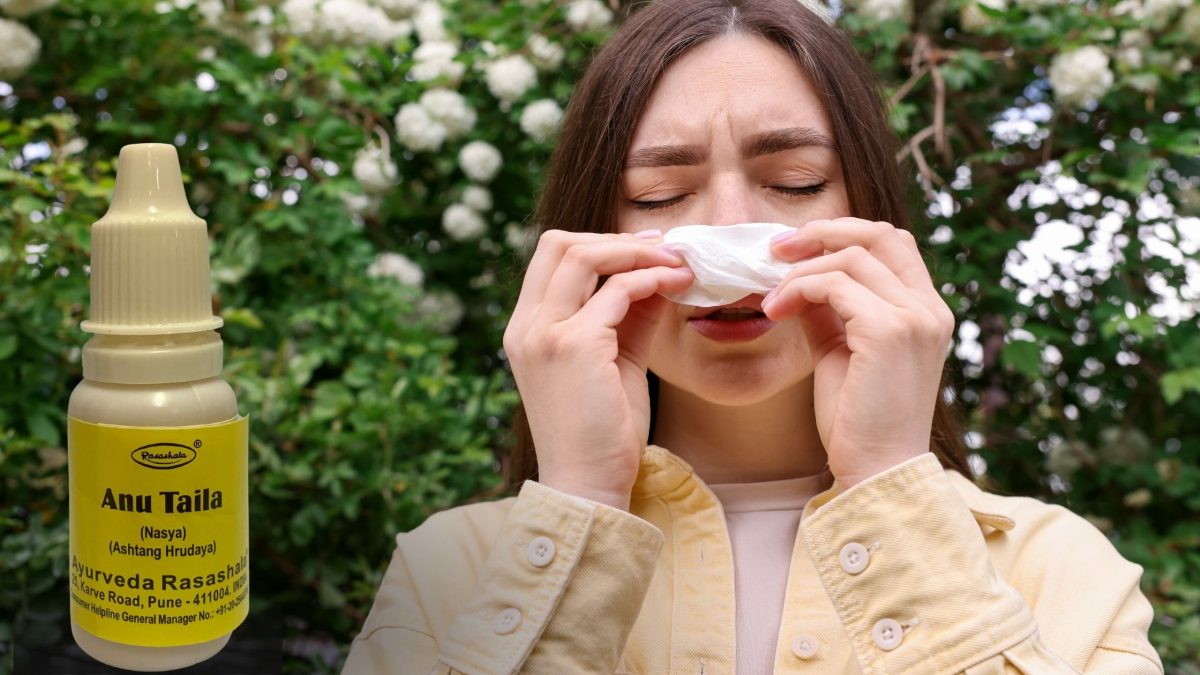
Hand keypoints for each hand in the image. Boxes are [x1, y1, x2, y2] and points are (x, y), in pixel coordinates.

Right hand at [502, 229, 693, 509]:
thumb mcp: (614, 363)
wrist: (588, 486)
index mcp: (526, 329)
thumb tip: (659, 275)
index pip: (550, 258)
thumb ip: (628, 317)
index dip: (599, 242)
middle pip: (559, 243)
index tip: (643, 248)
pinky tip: (677, 287)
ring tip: (677, 263)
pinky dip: (650, 280)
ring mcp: (546, 334)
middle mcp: (526, 326)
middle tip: (663, 248)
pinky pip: (616, 292)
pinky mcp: (574, 347)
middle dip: (615, 238)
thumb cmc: (601, 433)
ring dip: (637, 252)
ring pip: (584, 255)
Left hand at [761, 218, 955, 488]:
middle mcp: (930, 309)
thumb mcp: (841, 352)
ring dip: (799, 272)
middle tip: (776, 249)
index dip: (841, 233)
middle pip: (880, 233)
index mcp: (927, 312)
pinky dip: (799, 289)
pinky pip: (834, 285)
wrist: (876, 471)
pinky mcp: (889, 331)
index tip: (795, 248)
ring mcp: (914, 318)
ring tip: (769, 300)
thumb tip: (797, 277)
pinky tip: (777, 311)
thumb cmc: (857, 421)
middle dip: (823, 232)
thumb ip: (828, 312)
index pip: (892, 243)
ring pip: (850, 258)